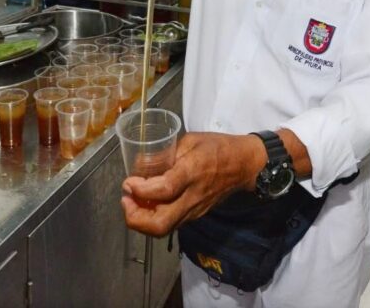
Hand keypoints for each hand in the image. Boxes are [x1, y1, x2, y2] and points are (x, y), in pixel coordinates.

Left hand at [120, 132, 264, 237]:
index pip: (164, 190)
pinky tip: (147, 203)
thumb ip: (163, 155)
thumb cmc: (218, 147)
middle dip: (135, 218)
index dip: (141, 190)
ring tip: (132, 201)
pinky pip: (170, 223)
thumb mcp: (190, 140)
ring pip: (163, 229)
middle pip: (160, 224)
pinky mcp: (195, 215)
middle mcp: (193, 197)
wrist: (244, 165)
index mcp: (192, 172)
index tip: (129, 182)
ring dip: (141, 220)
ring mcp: (195, 210)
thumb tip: (137, 166)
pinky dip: (153, 217)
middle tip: (125, 200)